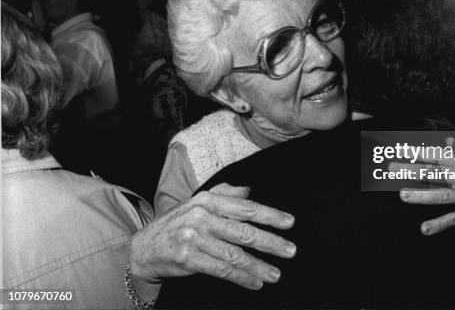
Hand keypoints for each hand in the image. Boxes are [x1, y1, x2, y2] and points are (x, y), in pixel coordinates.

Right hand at [129, 183, 295, 297]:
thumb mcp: (198, 203)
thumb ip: (224, 195)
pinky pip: (221, 269)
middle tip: (290, 250)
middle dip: (271, 242)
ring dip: (258, 266)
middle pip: (244, 231)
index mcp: (208, 200)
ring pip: (234, 254)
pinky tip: (255, 282)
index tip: (289, 223)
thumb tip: (248, 190)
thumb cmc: (177, 223)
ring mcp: (194, 238)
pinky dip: (241, 277)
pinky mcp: (188, 258)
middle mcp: (202, 216)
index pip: (245, 207)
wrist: (144, 247)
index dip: (270, 215)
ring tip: (275, 274)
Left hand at [398, 137, 454, 255]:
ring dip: (422, 196)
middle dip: (412, 170)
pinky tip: (424, 228)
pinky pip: (454, 220)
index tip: (399, 149)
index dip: (419, 152)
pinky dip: (439, 224)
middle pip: (436, 173)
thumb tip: (449, 138)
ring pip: (443, 195)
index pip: (439, 157)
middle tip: (391, 169)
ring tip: (402, 195)